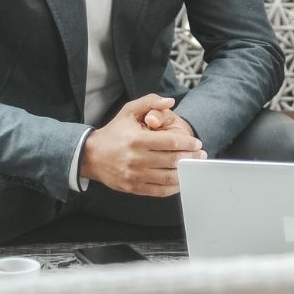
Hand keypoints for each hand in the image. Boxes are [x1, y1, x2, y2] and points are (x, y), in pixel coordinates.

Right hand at [80, 93, 205, 195]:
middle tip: (201, 155)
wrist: (92, 155)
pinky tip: (181, 180)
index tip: (197, 143)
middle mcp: (137, 159)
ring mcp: (135, 176)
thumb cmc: (114, 131)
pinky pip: (158, 191)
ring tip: (195, 167)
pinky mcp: (133, 188)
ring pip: (167, 178)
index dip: (187, 143)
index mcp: (138, 139)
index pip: (170, 142)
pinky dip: (173, 187)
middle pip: (172, 160)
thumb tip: (170, 102)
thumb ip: (151, 102)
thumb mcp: (129, 110)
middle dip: (191, 158)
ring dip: (185, 173)